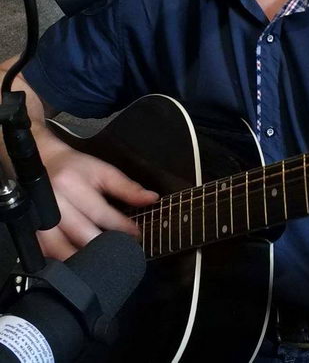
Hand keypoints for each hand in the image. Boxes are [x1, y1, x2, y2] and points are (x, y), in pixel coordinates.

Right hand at [37, 139, 157, 259]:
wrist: (44, 164)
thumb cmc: (76, 169)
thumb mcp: (103, 171)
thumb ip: (127, 187)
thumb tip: (153, 199)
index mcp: (71, 184)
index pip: (100, 212)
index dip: (121, 227)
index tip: (137, 236)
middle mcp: (52, 203)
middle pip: (81, 234)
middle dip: (104, 247)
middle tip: (122, 255)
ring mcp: (37, 220)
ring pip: (61, 249)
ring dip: (83, 261)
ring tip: (103, 266)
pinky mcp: (30, 233)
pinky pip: (46, 255)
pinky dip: (63, 263)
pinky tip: (79, 268)